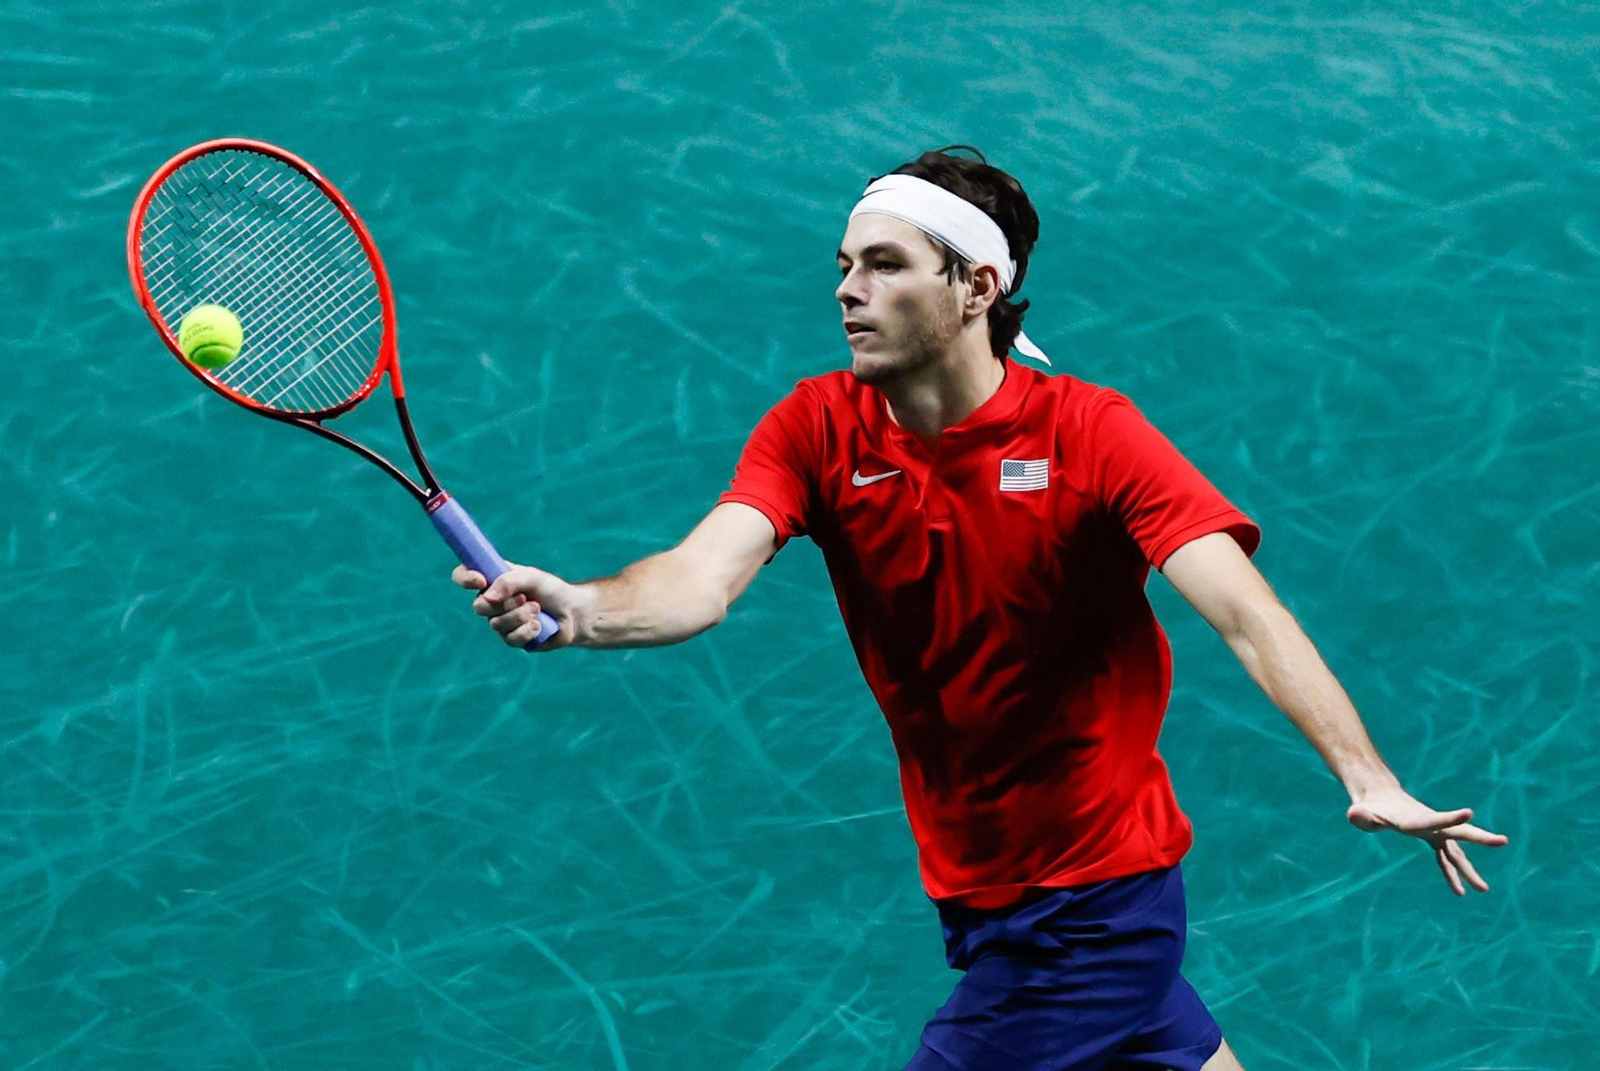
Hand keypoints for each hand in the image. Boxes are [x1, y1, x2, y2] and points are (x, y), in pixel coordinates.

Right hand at [450, 562, 578, 649]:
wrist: (573, 612)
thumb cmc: (551, 590)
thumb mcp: (532, 577)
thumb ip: (509, 581)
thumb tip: (488, 596)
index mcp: (493, 580)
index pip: (463, 576)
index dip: (465, 578)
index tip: (481, 580)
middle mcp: (492, 602)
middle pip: (478, 607)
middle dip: (504, 604)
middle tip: (524, 597)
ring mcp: (500, 622)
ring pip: (496, 625)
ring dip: (520, 616)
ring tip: (538, 609)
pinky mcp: (513, 639)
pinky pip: (510, 638)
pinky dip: (527, 630)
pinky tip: (539, 625)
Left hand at [1346, 784, 1508, 894]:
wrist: (1379, 797)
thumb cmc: (1369, 806)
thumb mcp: (1361, 811)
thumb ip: (1359, 814)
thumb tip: (1353, 815)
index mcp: (1414, 820)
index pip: (1434, 821)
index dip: (1450, 818)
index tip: (1469, 812)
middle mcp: (1429, 824)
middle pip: (1457, 833)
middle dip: (1479, 838)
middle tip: (1502, 841)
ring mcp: (1433, 832)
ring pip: (1456, 851)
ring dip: (1468, 870)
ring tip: (1484, 889)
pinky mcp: (1431, 838)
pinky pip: (1446, 858)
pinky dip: (1453, 872)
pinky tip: (1460, 891)